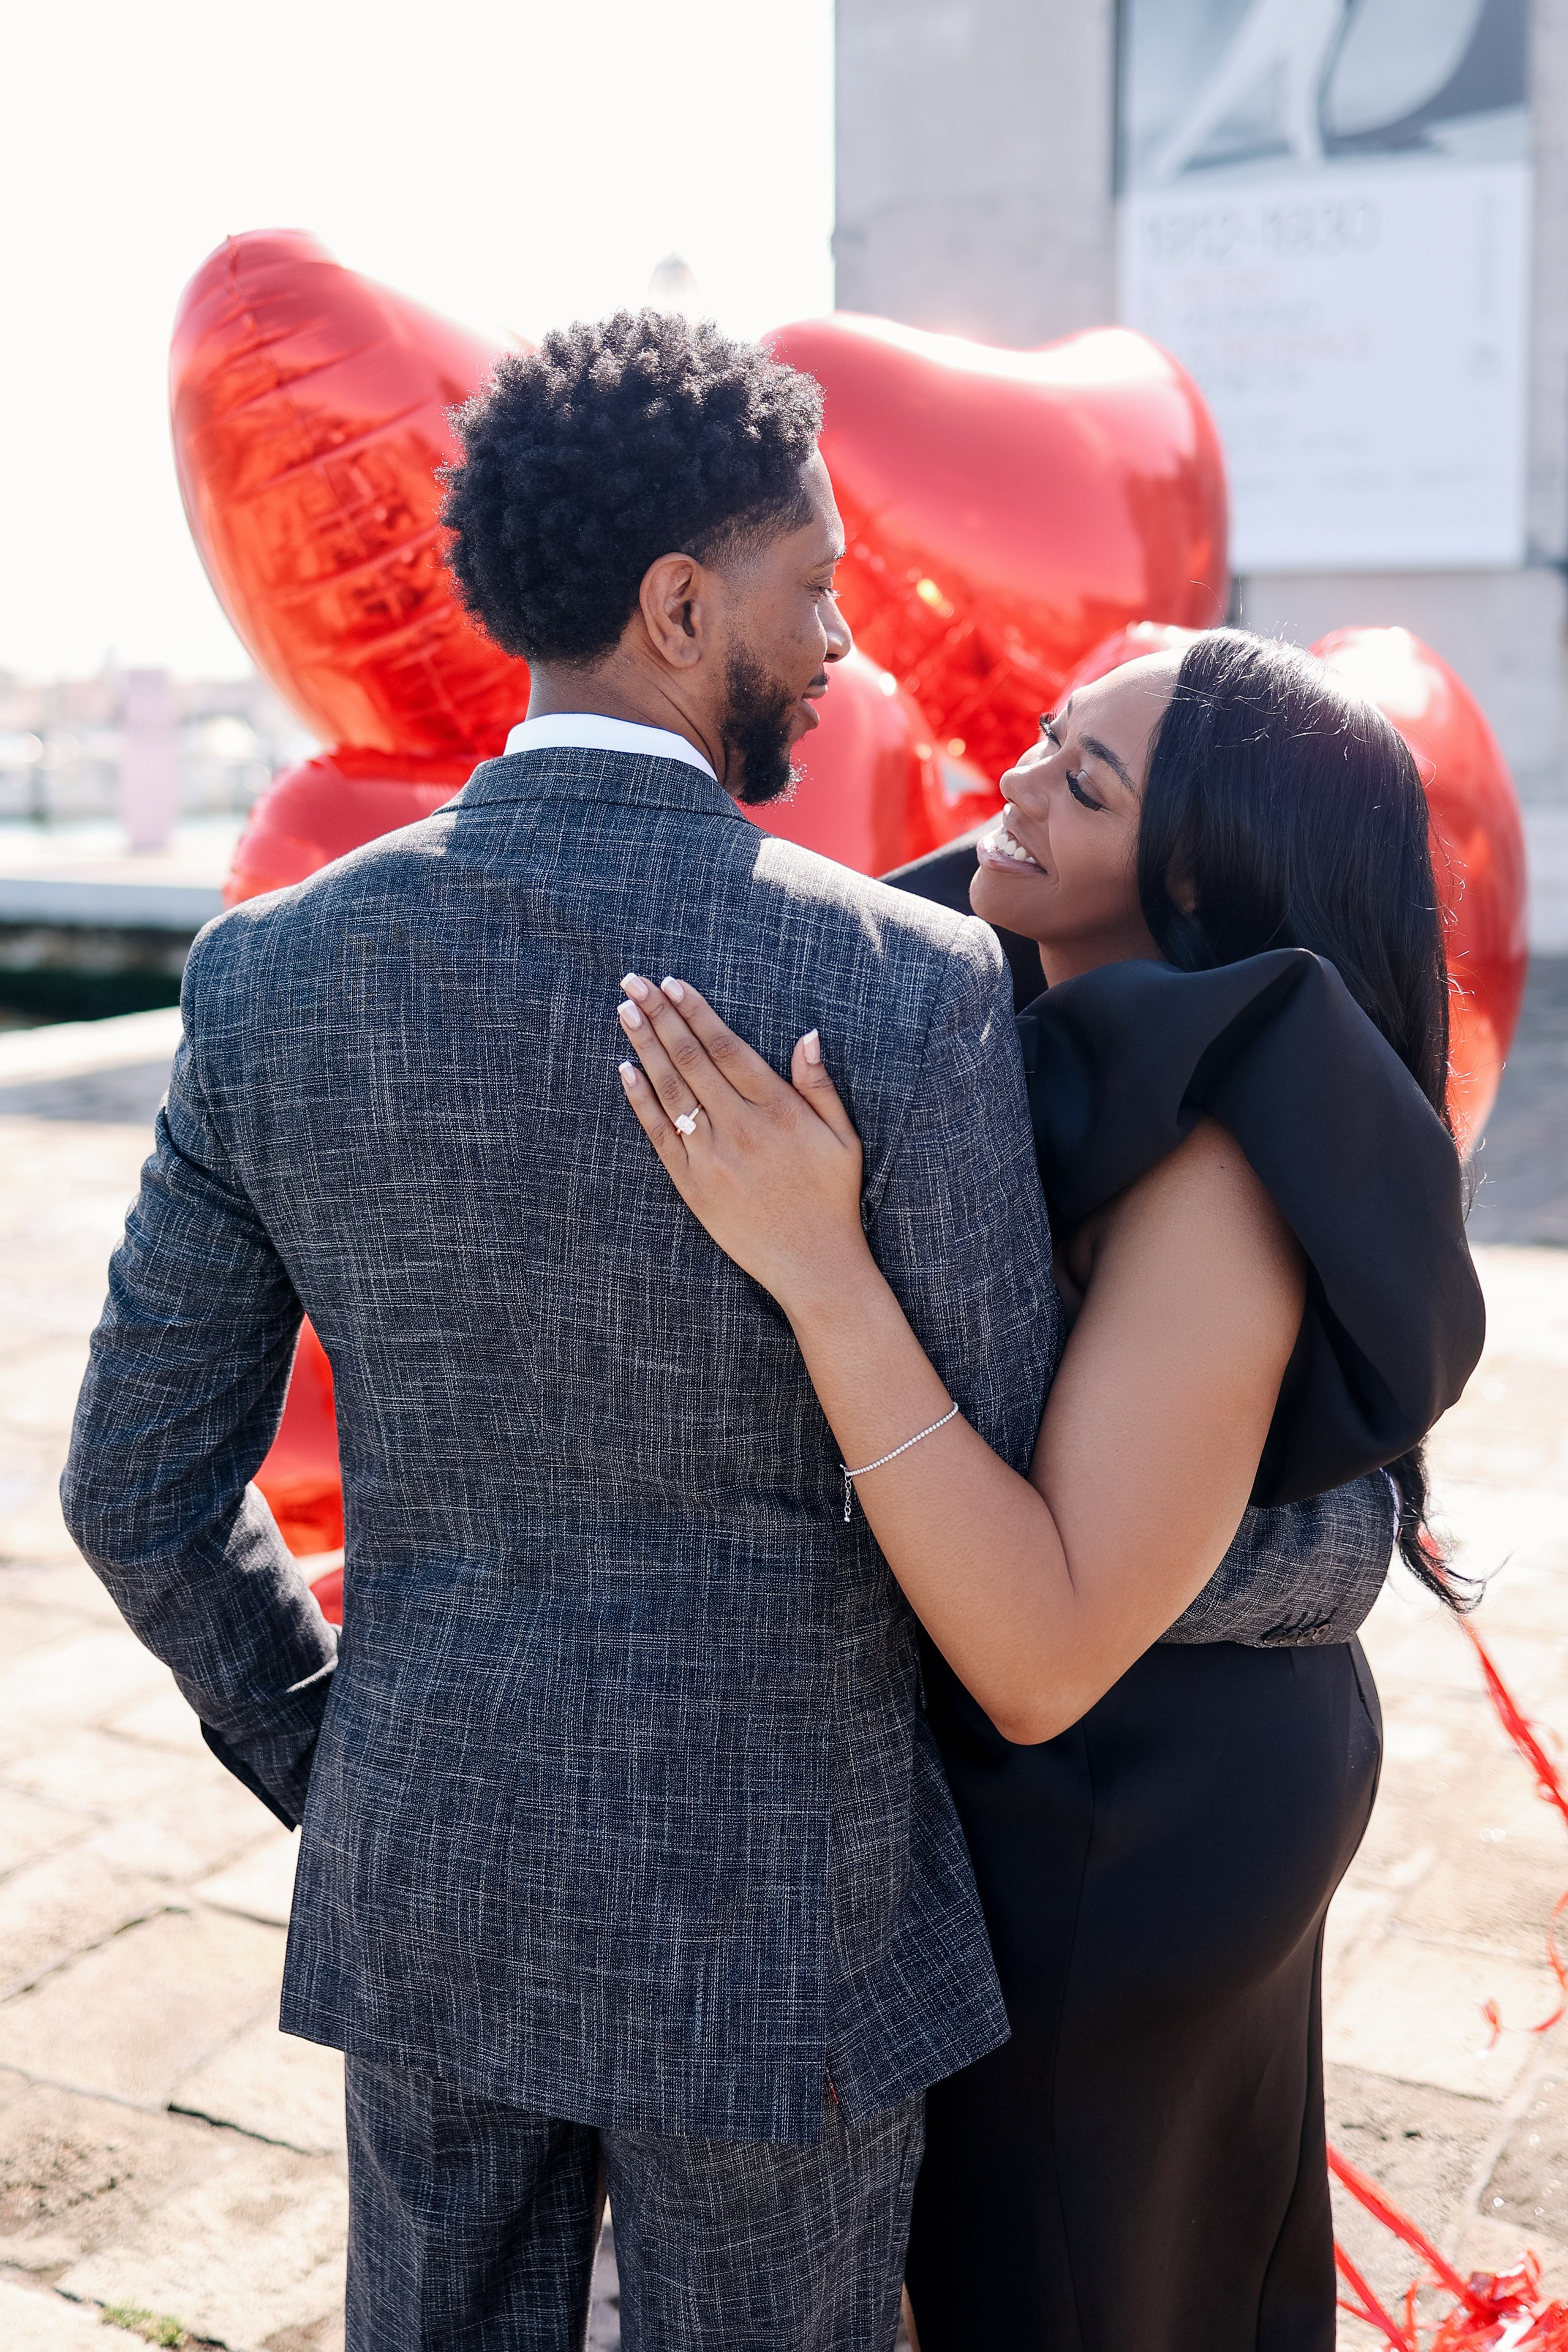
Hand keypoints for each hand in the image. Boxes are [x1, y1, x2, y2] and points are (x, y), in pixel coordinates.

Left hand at [615, 974, 871, 1311]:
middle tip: (633, 981)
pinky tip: (625, 1068)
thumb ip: (820, 1085)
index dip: (696, 1012)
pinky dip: (640, 1100)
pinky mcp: (692, 1185)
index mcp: (778, 1110)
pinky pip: (660, 1134)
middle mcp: (740, 1128)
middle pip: (691, 1059)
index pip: (726, 1047)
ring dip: (644, 1046)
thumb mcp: (843, 1138)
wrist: (814, 1264)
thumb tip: (807, 1035)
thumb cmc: (832, 1197)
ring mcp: (711, 1157)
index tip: (672, 983)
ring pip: (670, 1090)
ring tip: (624, 1010)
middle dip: (660, 1016)